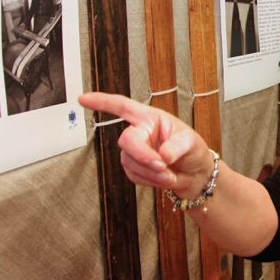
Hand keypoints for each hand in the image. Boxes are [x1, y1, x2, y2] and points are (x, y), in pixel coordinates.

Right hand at [79, 91, 213, 198]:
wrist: (196, 176)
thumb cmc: (193, 151)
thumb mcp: (191, 143)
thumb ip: (177, 146)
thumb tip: (164, 155)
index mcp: (151, 119)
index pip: (123, 106)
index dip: (102, 102)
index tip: (84, 99)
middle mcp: (140, 132)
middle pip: (126, 141)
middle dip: (143, 156)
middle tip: (162, 166)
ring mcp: (135, 151)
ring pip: (130, 162)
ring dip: (151, 172)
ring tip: (170, 175)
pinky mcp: (135, 168)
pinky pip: (134, 176)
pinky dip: (150, 180)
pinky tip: (163, 178)